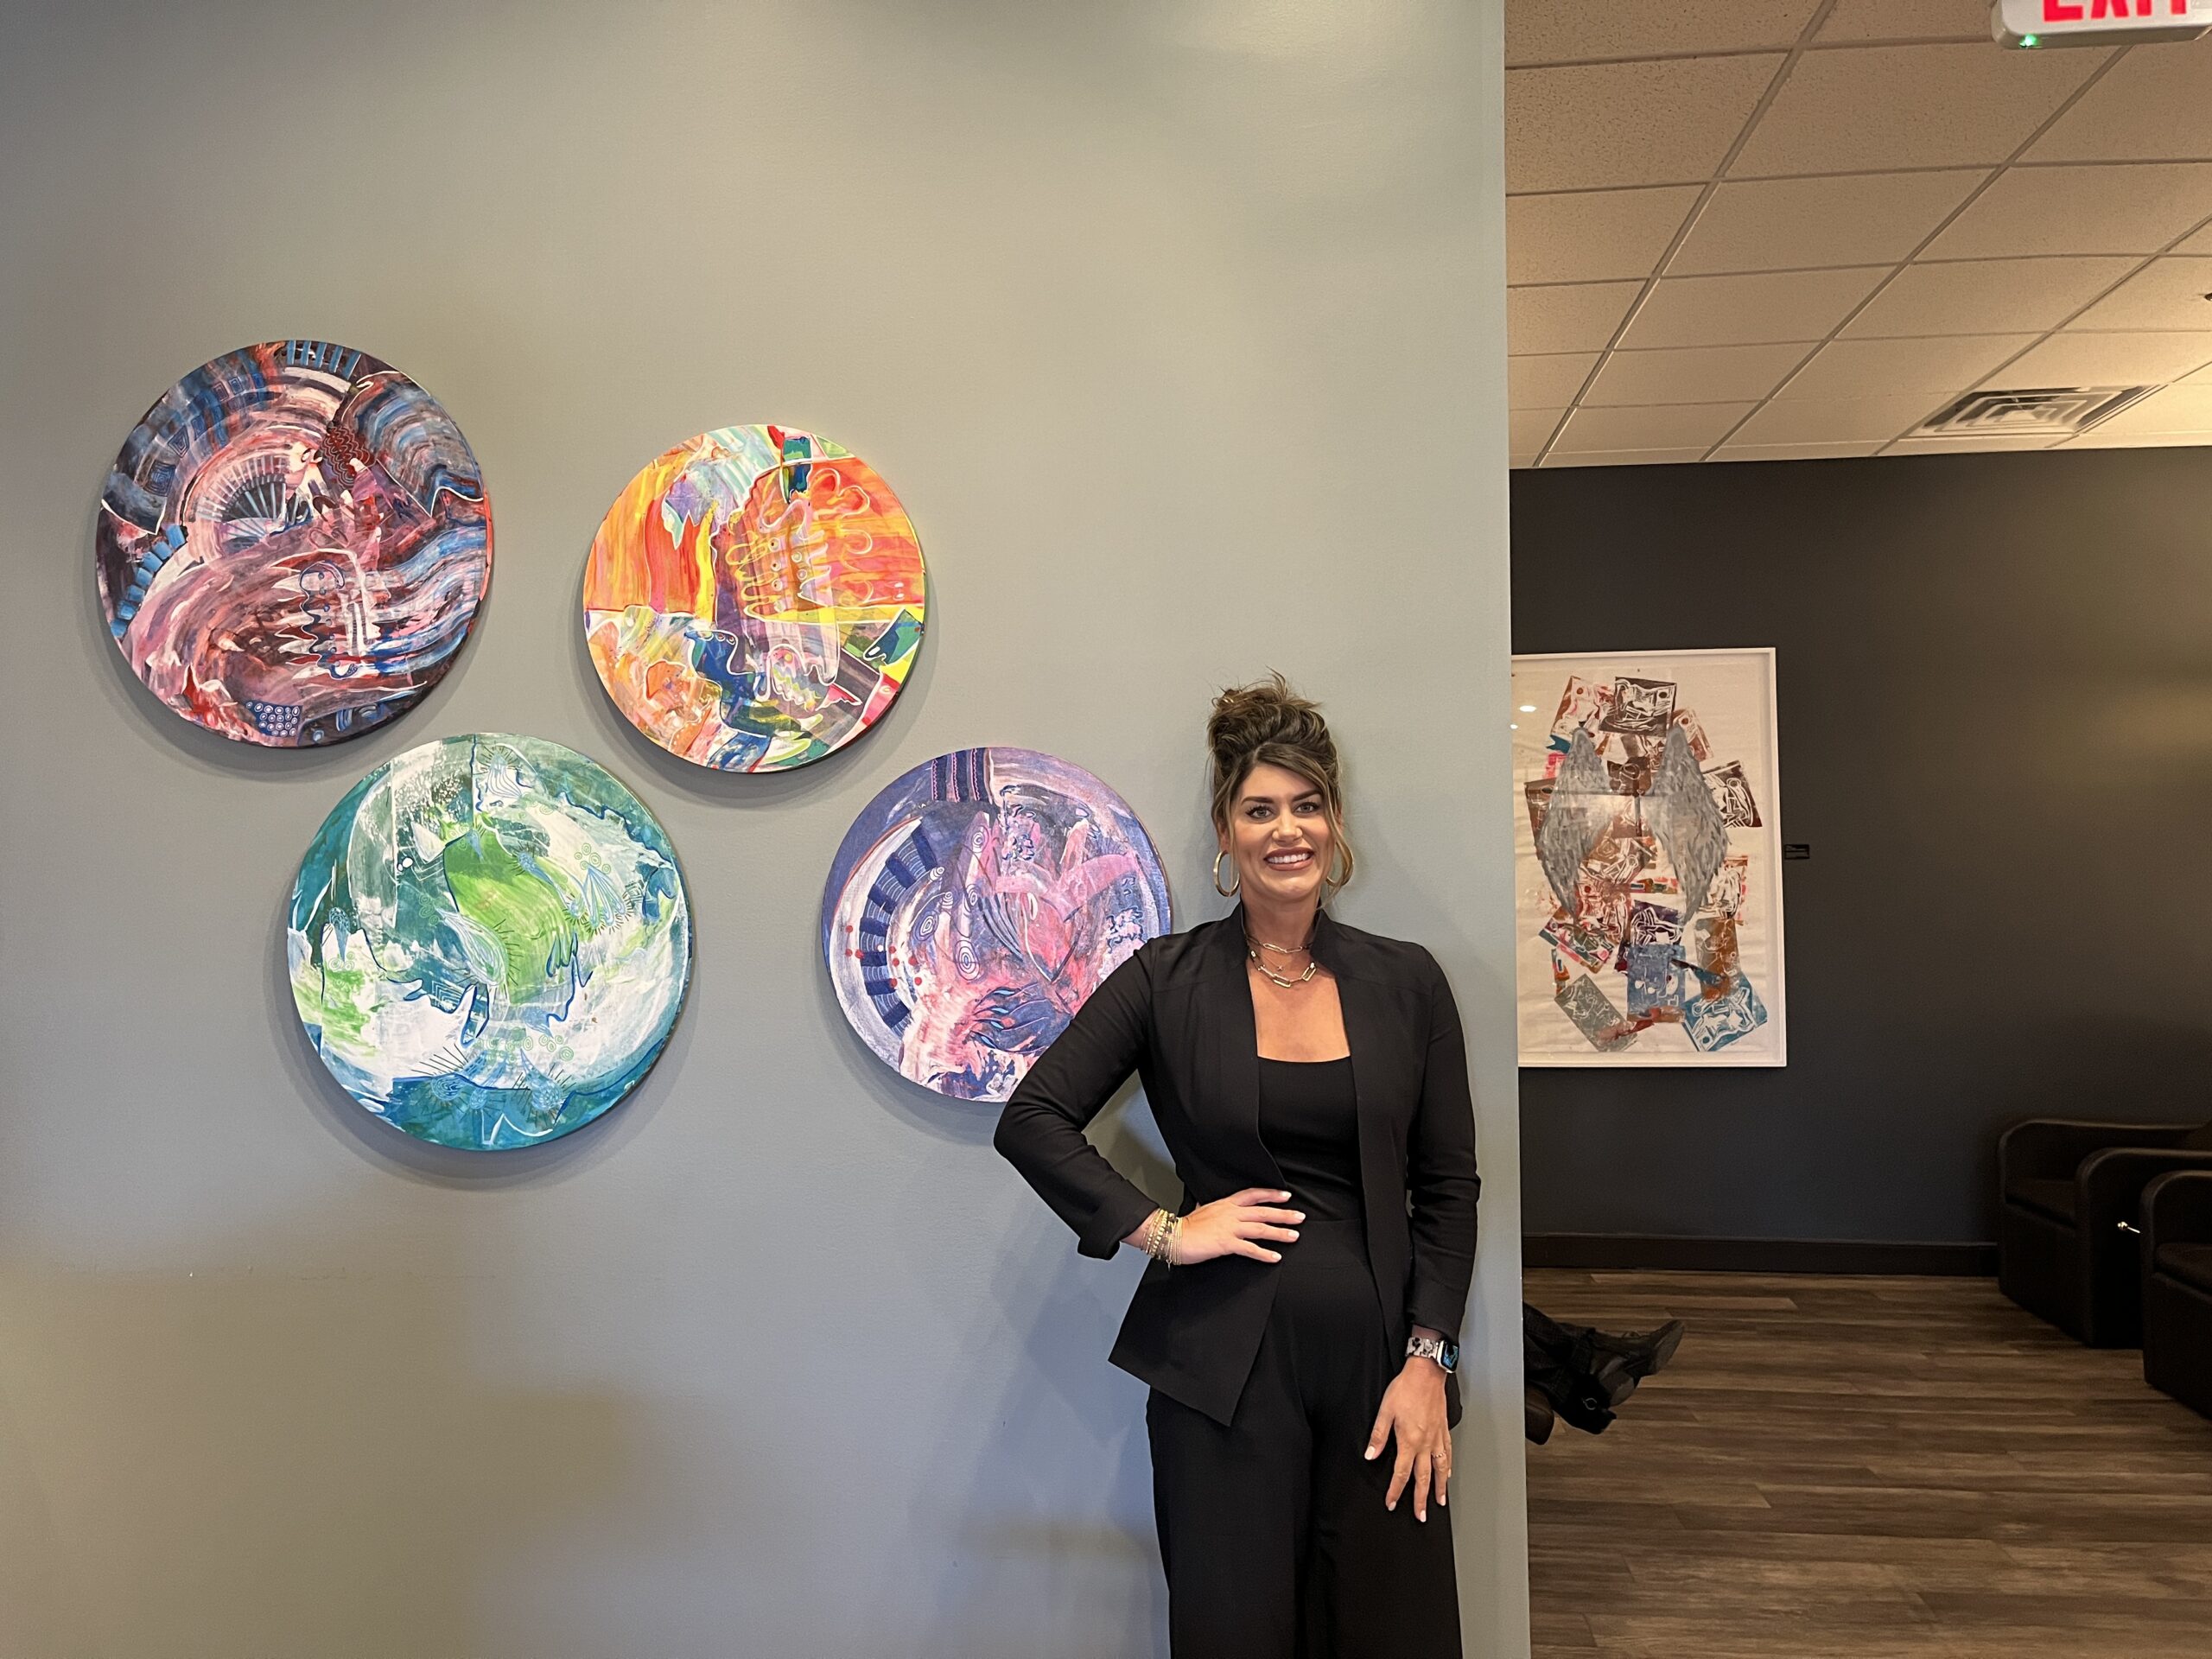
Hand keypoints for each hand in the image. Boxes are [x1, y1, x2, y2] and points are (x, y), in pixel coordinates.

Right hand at [1126, 1189, 1302, 1264]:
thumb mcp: (1198, 1210)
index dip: (1270, 1194)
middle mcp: (1230, 1213)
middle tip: (1299, 1217)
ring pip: (1261, 1228)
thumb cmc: (1183, 1226)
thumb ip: (1206, 1208)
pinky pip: (1250, 1248)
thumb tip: (1203, 1204)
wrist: (1172, 1236)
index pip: (1252, 1195)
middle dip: (1283, 1214)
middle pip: (1263, 1211)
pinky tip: (1275, 1257)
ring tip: (1294, 1236)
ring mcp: (1230, 1227)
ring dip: (1279, 1233)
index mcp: (1225, 1204)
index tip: (1285, 1195)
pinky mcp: (1227, 1243)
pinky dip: (1264, 1253)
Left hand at [1366, 1339, 1451, 1521]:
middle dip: (1421, 1499)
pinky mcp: (1444, 1430)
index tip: (1391, 1502)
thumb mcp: (1385, 1411)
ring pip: (1440, 1469)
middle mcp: (1426, 1443)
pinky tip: (1448, 1474)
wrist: (1426, 1373)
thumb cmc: (1405, 1389)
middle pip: (1423, 1478)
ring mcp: (1437, 1438)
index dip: (1396, 1490)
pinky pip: (1448, 1454)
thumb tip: (1370, 1455)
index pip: (1402, 1473)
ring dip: (1439, 1488)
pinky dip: (1448, 1467)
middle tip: (1421, 1516)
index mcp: (1409, 1441)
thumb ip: (1378, 1436)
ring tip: (1440, 1502)